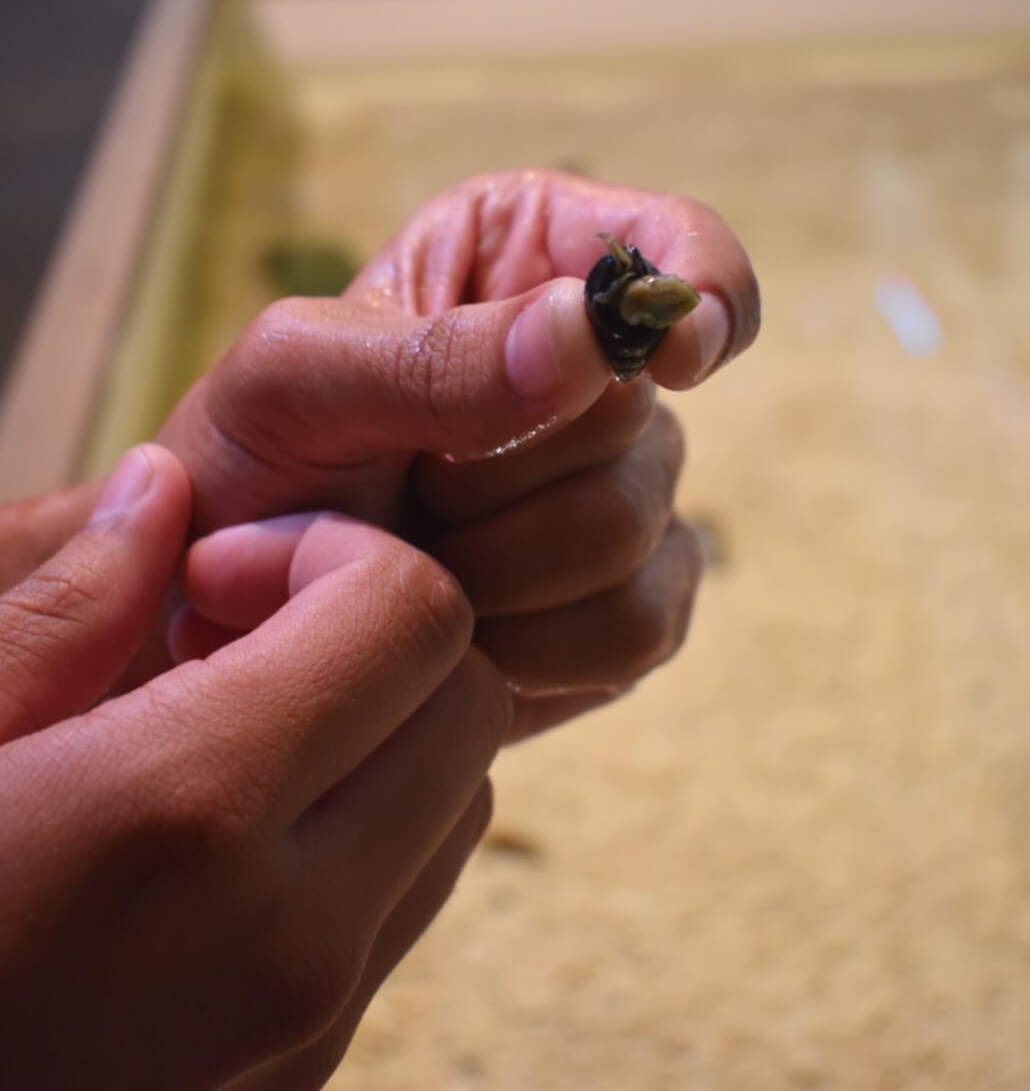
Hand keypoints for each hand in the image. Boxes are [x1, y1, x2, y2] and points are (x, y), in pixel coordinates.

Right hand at [0, 446, 508, 1089]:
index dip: (335, 554)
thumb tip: (159, 487)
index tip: (218, 575)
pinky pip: (413, 894)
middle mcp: (288, 931)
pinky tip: (239, 822)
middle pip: (472, 701)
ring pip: (464, 796)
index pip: (417, 616)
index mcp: (186, 814)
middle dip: (381, 630)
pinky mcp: (308, 1070)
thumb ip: (66, 606)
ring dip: (386, 725)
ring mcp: (311, 1020)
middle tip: (233, 637)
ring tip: (234, 726)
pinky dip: (373, 819)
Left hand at [156, 170, 758, 704]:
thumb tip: (592, 337)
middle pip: (648, 421)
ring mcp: (629, 496)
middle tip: (409, 495)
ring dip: (510, 574)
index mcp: (531, 267)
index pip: (679, 245)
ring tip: (423, 566)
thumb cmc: (253, 464)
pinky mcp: (632, 600)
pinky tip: (470, 640)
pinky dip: (541, 648)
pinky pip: (639, 628)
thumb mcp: (295, 380)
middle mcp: (598, 380)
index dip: (701, 292)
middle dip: (509, 482)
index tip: (669, 359)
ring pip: (644, 535)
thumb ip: (433, 353)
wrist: (237, 611)